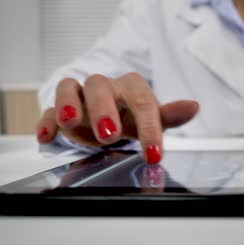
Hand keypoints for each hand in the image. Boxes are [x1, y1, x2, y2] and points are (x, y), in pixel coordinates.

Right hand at [36, 73, 198, 163]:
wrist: (108, 115)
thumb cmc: (131, 116)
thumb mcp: (151, 118)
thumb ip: (170, 114)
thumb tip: (193, 106)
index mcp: (130, 88)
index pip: (142, 101)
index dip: (149, 128)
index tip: (154, 155)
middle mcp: (104, 87)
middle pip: (100, 86)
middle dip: (104, 109)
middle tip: (110, 134)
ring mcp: (80, 96)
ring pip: (70, 87)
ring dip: (69, 104)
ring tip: (70, 121)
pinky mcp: (59, 109)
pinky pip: (48, 109)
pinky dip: (46, 120)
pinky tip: (47, 135)